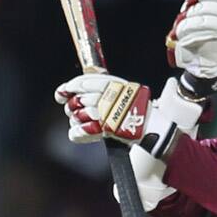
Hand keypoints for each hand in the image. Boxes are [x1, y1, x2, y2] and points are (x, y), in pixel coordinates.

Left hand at [54, 74, 201, 155]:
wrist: (156, 128)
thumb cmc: (140, 110)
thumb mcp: (125, 90)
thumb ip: (104, 87)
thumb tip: (76, 88)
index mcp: (115, 84)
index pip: (86, 82)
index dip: (70, 86)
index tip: (61, 92)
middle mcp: (111, 97)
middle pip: (81, 99)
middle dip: (72, 105)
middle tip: (71, 109)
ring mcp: (109, 114)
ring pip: (80, 115)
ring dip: (75, 119)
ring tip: (77, 122)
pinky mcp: (109, 130)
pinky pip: (84, 131)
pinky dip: (78, 133)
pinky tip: (75, 133)